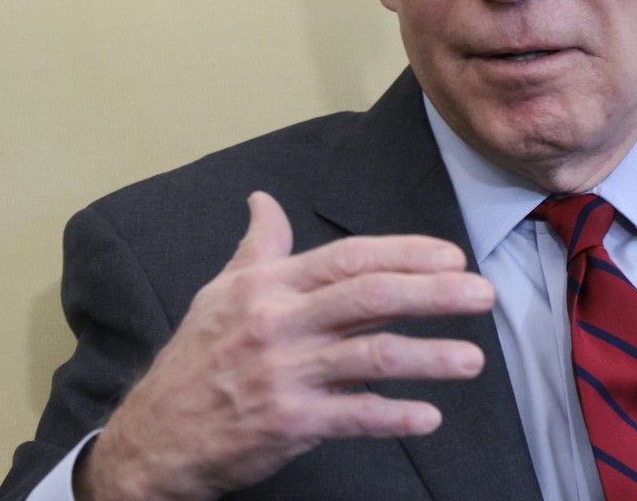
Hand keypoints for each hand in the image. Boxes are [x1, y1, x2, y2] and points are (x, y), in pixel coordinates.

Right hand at [74, 191, 494, 500]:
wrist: (154, 434)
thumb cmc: (195, 359)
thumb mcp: (219, 294)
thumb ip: (256, 248)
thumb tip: (263, 201)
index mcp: (267, 285)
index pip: (348, 257)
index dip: (405, 253)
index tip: (451, 257)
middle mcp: (278, 323)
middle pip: (369, 297)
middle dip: (433, 293)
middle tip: (482, 294)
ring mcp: (284, 374)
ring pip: (371, 357)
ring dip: (430, 357)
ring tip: (473, 359)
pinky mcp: (287, 424)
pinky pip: (354, 417)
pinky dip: (394, 416)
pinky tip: (429, 415)